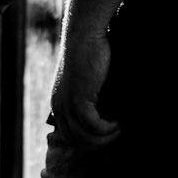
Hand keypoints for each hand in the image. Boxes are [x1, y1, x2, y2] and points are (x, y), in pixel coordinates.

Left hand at [50, 25, 119, 147]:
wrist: (84, 34)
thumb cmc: (89, 52)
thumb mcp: (86, 80)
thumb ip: (90, 97)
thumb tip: (106, 112)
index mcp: (58, 104)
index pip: (70, 136)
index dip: (90, 140)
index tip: (107, 135)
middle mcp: (59, 107)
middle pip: (77, 141)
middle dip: (98, 143)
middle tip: (116, 134)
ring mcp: (67, 104)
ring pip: (86, 137)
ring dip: (105, 137)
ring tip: (119, 128)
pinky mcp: (79, 99)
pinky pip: (94, 126)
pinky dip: (108, 128)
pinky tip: (118, 121)